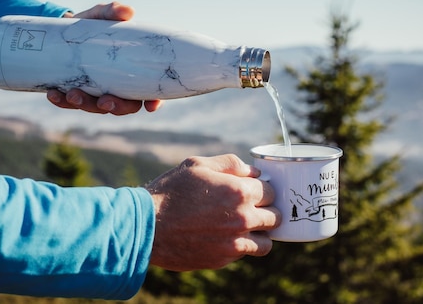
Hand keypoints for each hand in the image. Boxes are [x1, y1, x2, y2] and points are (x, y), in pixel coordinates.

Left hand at [46, 2, 162, 114]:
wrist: (63, 28)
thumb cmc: (91, 23)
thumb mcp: (101, 14)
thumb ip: (113, 11)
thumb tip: (127, 12)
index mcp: (132, 71)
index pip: (149, 92)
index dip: (154, 102)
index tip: (150, 106)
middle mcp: (117, 86)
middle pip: (125, 106)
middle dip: (116, 107)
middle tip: (104, 101)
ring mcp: (96, 92)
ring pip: (96, 107)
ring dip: (85, 104)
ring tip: (72, 94)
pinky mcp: (74, 92)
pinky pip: (69, 103)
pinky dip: (62, 101)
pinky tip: (53, 94)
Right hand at [145, 154, 280, 270]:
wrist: (147, 225)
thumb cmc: (170, 191)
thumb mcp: (197, 165)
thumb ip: (230, 164)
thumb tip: (254, 171)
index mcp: (239, 191)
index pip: (271, 191)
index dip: (263, 189)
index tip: (254, 190)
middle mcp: (242, 218)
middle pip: (275, 217)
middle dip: (267, 210)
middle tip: (253, 207)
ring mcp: (234, 242)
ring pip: (266, 242)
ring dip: (260, 233)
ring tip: (245, 226)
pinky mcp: (223, 259)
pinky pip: (245, 253)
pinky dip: (241, 245)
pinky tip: (225, 235)